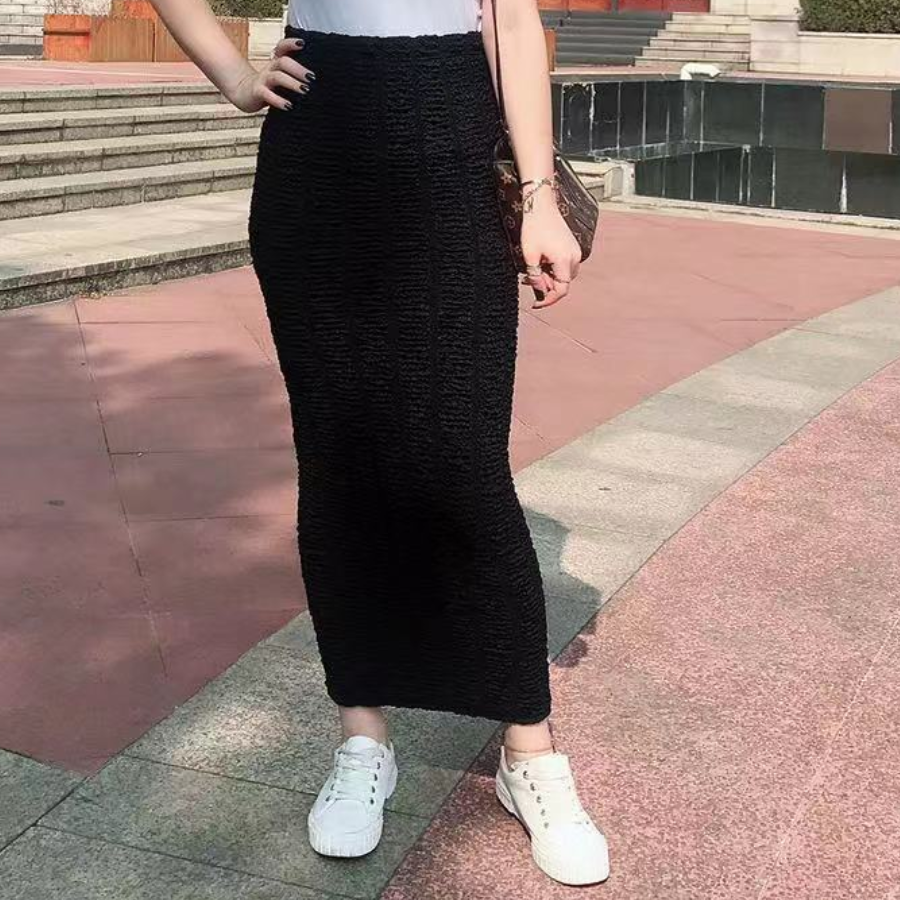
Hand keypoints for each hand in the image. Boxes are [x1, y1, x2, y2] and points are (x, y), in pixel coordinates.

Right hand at [226, 37, 314, 113]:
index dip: (290, 43)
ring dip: (292, 83)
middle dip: (298, 69)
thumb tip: (316, 80)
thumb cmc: (269, 86)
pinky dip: (278, 100)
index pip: (282, 47)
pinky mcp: (257, 93)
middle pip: (283, 62)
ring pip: (277, 77)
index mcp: (276, 62)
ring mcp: (263, 80)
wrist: (245, 94)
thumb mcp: (281, 77)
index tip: (302, 43)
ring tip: (305, 90)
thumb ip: (294, 75)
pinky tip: (289, 106)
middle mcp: (270, 68)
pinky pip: (267, 95)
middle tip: (311, 77)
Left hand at [520, 185, 581, 309]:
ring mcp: (575, 251)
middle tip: (527, 280)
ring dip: (548, 277)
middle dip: (545, 286)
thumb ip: (535, 277)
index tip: (536, 304)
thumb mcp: (529, 256)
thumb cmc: (534, 228)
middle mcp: (574, 258)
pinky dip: (552, 268)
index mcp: (565, 261)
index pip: (561, 290)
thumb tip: (540, 291)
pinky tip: (539, 262)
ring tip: (530, 271)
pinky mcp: (572, 247)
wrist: (541, 205)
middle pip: (562, 283)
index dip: (548, 300)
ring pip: (563, 275)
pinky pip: (564, 265)